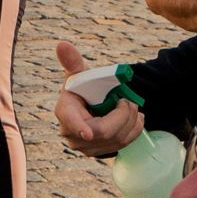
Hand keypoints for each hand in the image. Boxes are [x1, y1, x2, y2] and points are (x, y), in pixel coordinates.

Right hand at [53, 41, 143, 156]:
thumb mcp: (80, 74)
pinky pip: (121, 146)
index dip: (79, 127)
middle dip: (123, 115)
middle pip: (104, 130)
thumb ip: (72, 60)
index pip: (70, 120)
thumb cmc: (84, 88)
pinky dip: (134, 132)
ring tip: (132, 107)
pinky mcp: (98, 153)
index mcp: (65, 111)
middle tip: (129, 101)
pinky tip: (134, 120)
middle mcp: (71, 133)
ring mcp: (85, 147)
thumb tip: (62, 44)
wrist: (91, 106)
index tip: (89, 133)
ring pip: (116, 139)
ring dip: (131, 122)